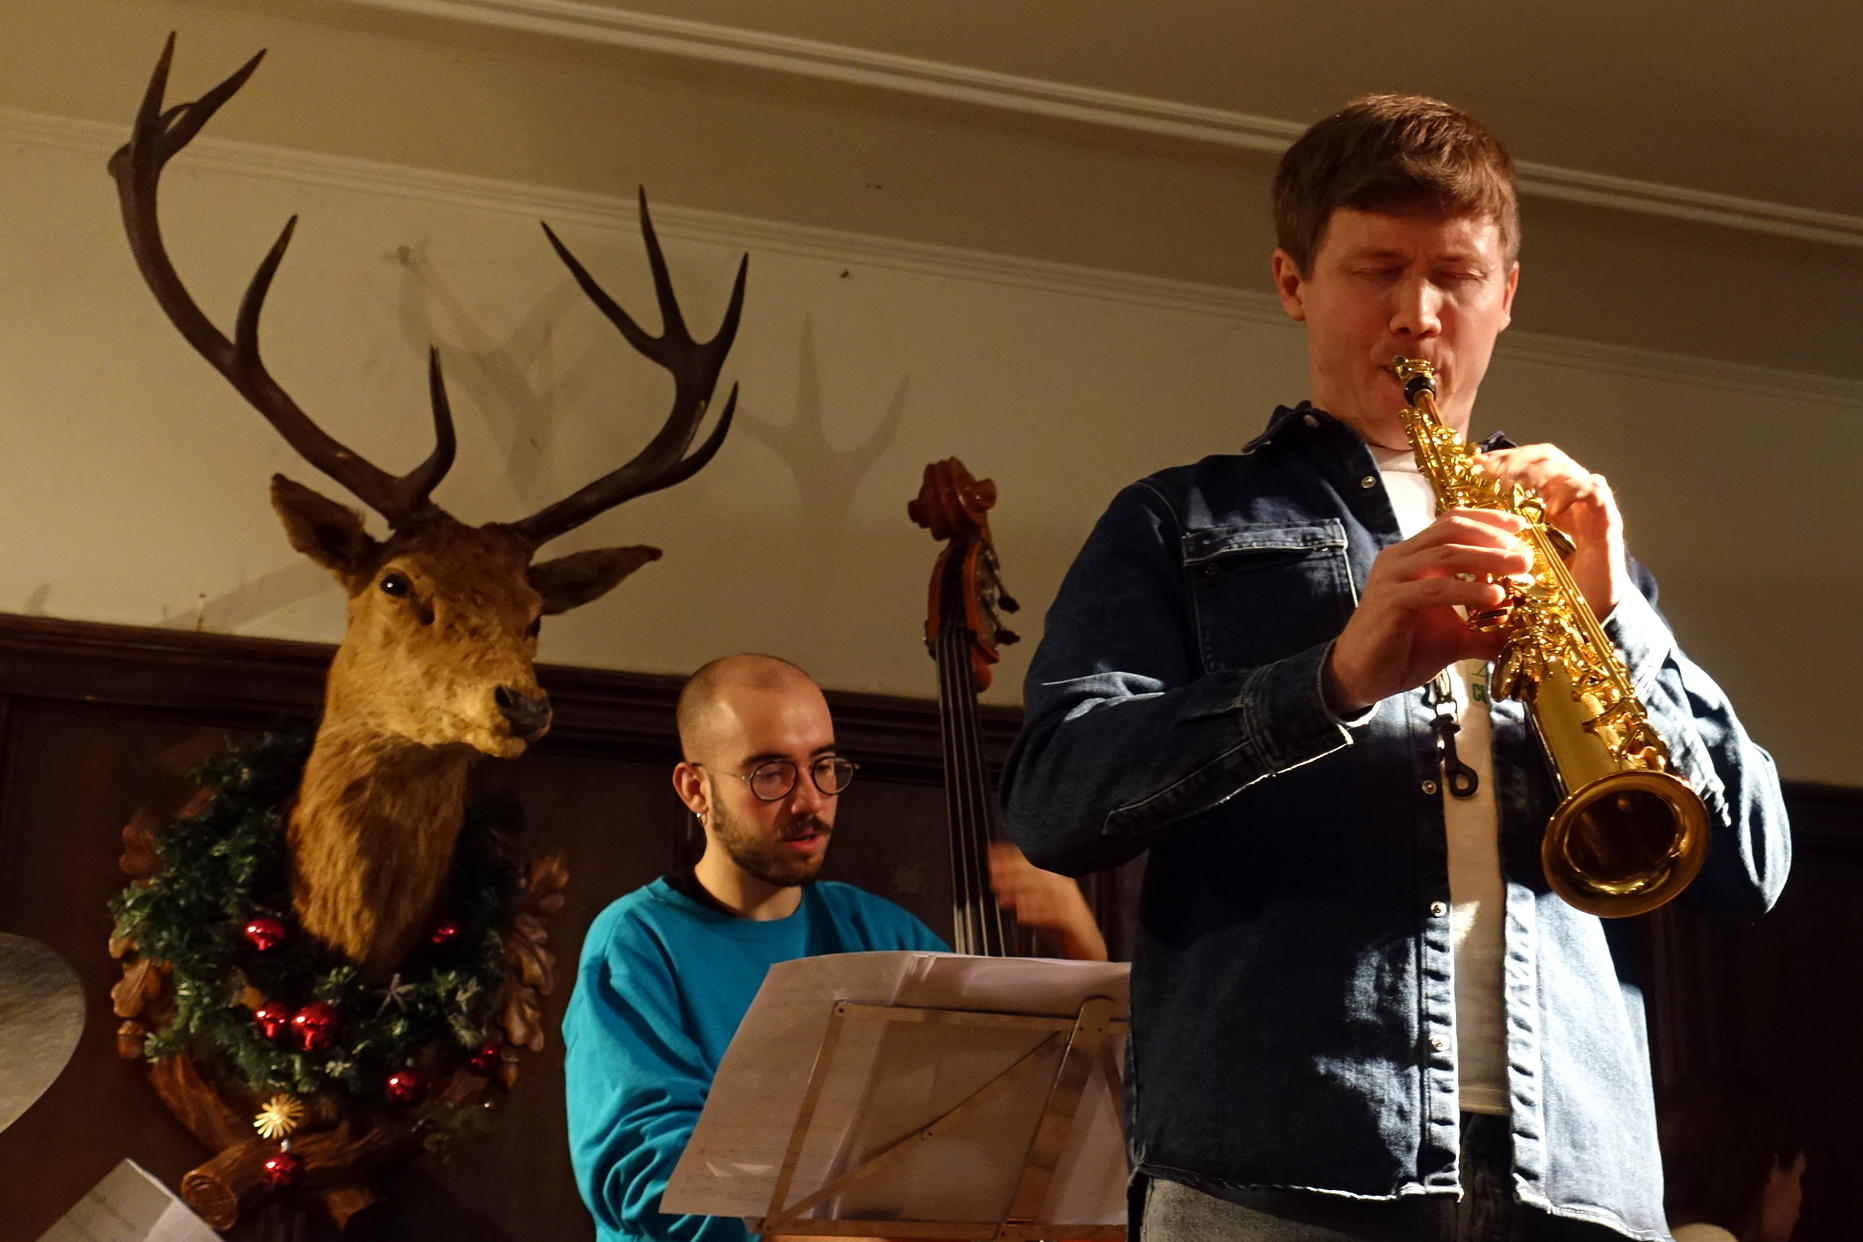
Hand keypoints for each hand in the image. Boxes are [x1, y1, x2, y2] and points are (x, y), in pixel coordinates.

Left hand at [988, 842, 1108, 961]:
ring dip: (1022, 890)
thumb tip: (996, 881)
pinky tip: (1021, 914)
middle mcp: (1064, 887)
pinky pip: (1055, 914)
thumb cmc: (1060, 926)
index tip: (991, 853)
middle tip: (993, 874)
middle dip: (1012, 871)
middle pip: (1037, 873)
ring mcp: (1071, 903)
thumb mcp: (1036, 906)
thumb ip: (1019, 894)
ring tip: (1002, 896)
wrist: (1087, 947)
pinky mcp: (1074, 922)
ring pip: (1045, 890)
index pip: (1032, 862)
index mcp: (1056, 879)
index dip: (1011, 856)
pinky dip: (1037, 913)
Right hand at [1323, 509, 1531, 713]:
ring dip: (1488, 558)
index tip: (1521, 527)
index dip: (1487, 520)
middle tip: (1526, 556)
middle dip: (1494, 538)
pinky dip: (1468, 589)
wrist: (1361, 677)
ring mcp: (1392, 577)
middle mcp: (1399, 558)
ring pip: (1445, 553)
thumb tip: (1522, 634)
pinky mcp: (1390, 600)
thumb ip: (1484, 630)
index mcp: (1411, 557)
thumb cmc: (1403, 651)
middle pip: (1452, 529)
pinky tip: (1495, 596)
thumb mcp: (1454, 637)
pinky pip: (1435, 588)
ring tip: (1519, 568)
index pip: (1450, 522)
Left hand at [1476, 444, 1628, 617]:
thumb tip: (1459, 517)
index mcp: (1550, 501)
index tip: (1474, 464)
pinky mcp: (1607, 525)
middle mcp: (1573, 498)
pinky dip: (1572, 492)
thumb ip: (1499, 534)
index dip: (1504, 458)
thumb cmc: (1552, 589)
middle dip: (1516, 458)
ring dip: (1537, 471)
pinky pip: (1594, 491)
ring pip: (1568, 468)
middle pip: (1547, 456)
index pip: (1529, 462)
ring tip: (1509, 483)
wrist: (1592, 618)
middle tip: (1488, 469)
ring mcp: (1591, 509)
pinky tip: (1552, 508)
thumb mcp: (1517, 556)